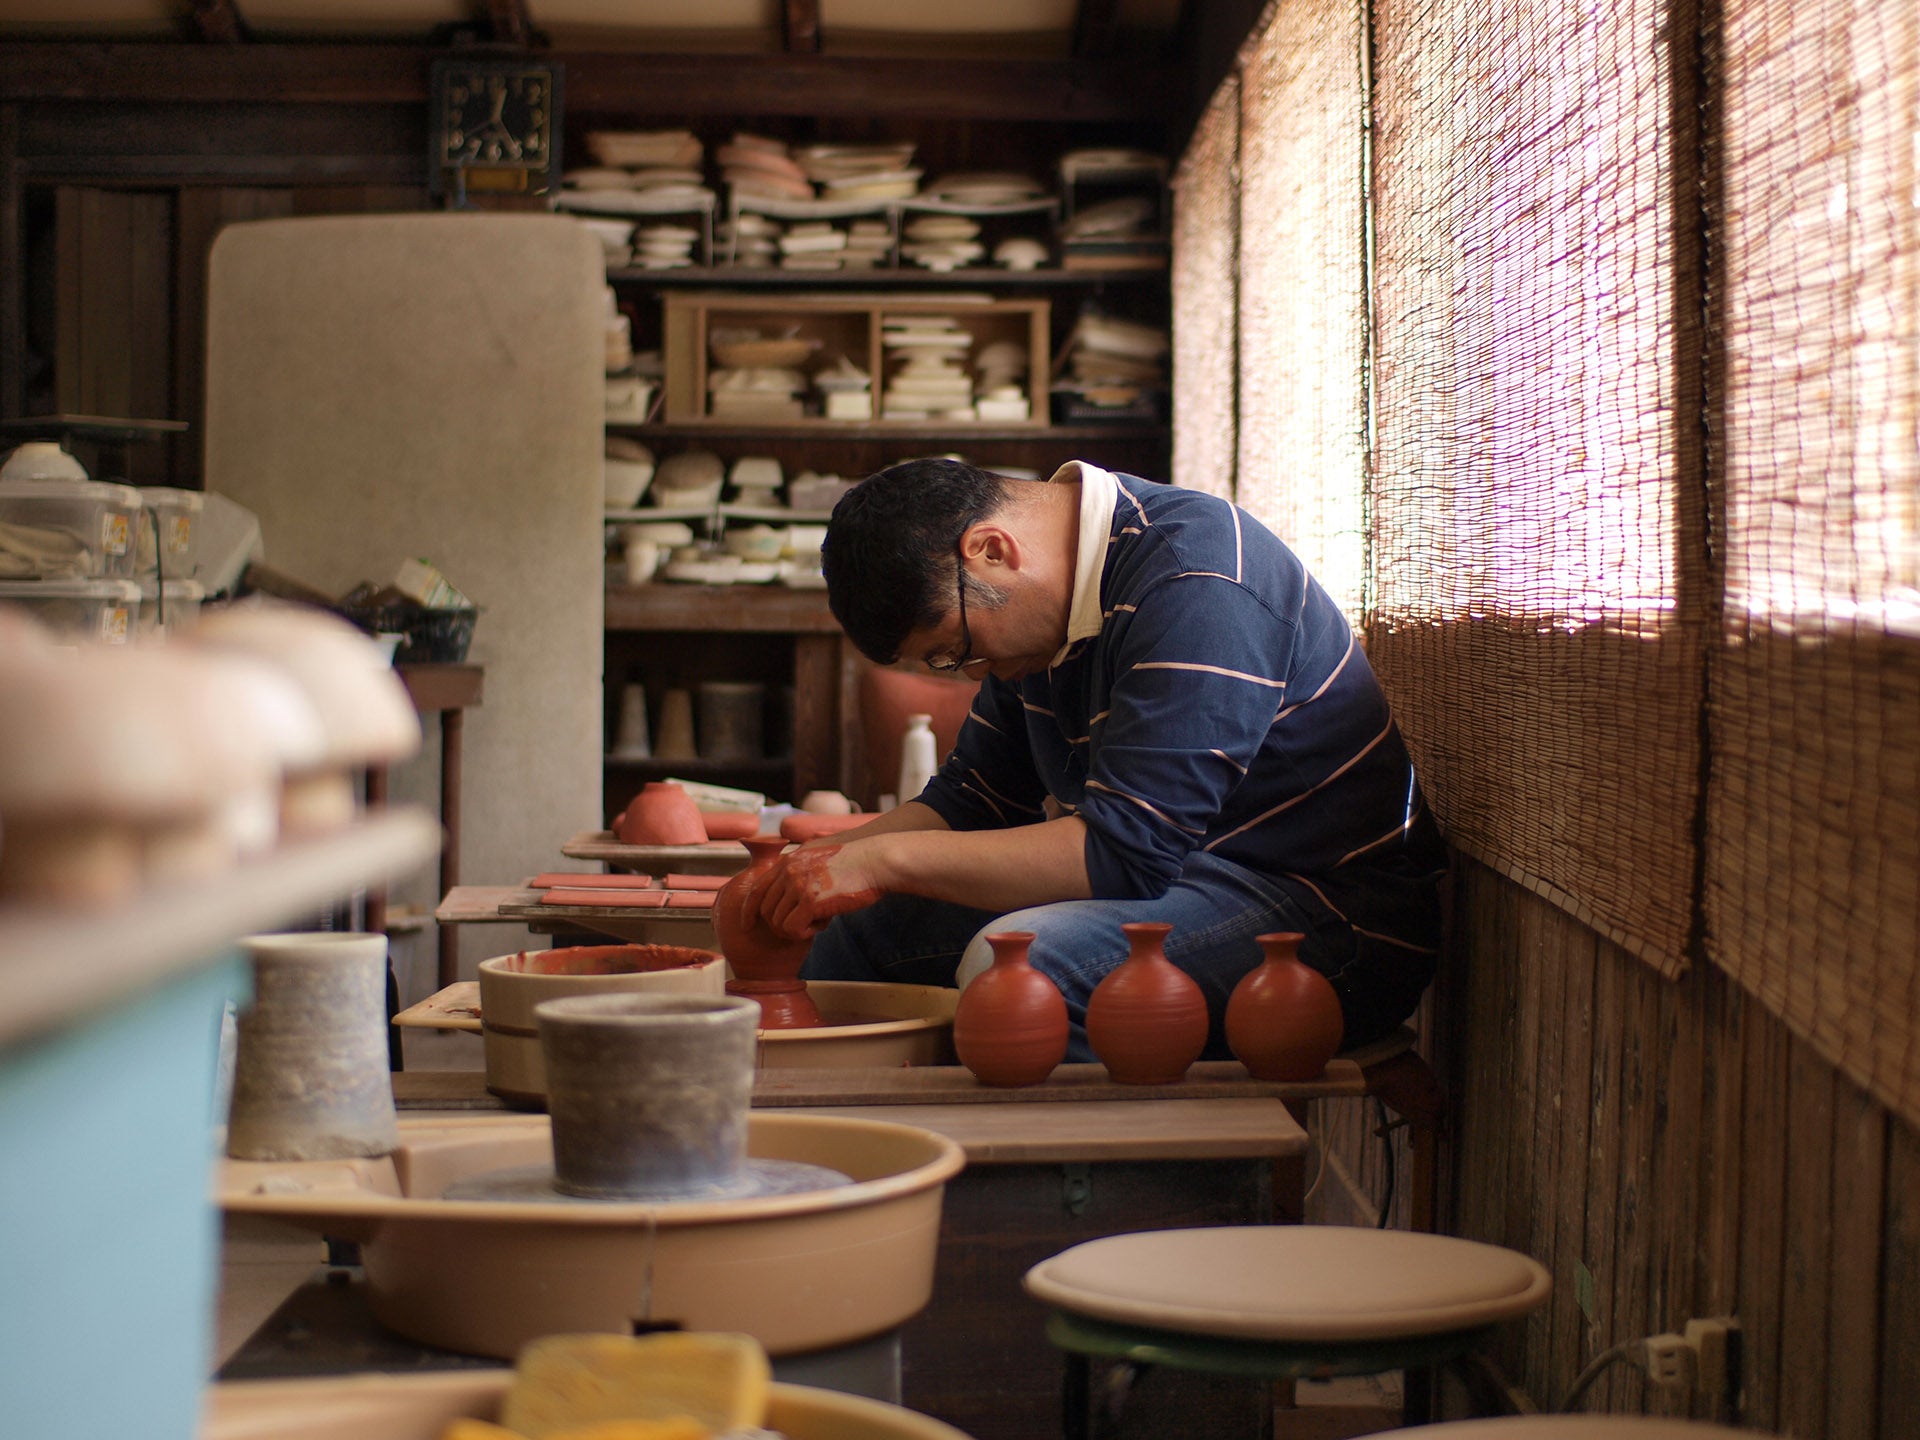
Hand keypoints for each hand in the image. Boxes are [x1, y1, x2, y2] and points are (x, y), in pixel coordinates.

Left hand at [758, 841, 885, 938]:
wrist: (876, 861)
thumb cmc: (856, 864)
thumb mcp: (820, 859)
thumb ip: (801, 871)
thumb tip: (792, 895)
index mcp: (788, 861)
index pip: (757, 889)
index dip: (749, 911)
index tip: (748, 925)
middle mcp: (788, 871)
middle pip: (766, 910)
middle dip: (781, 924)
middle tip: (806, 924)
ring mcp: (798, 884)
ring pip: (777, 922)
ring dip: (797, 929)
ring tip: (820, 921)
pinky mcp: (810, 900)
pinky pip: (792, 929)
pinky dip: (804, 934)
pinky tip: (822, 925)